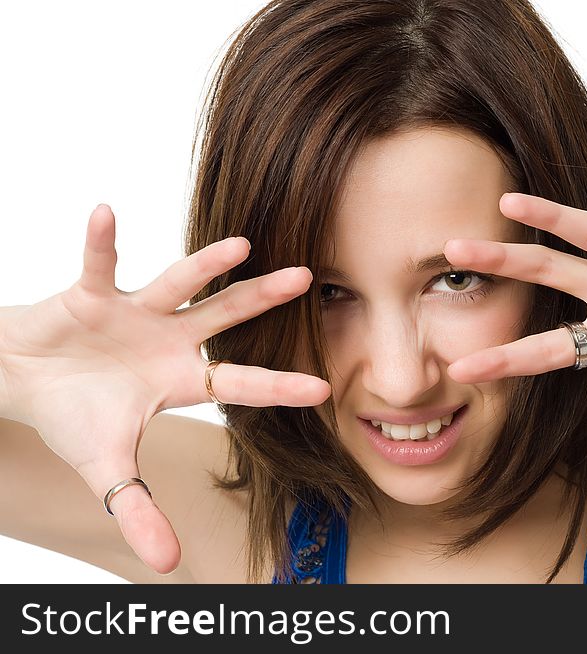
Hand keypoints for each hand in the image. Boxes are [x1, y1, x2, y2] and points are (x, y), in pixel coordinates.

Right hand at [0, 204, 330, 573]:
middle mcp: (170, 339)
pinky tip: (106, 212)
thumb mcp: (108, 470)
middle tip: (306, 277)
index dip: (279, 385)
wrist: (26, 381)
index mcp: (182, 380)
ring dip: (207, 264)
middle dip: (263, 299)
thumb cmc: (76, 417)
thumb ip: (139, 511)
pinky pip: (99, 264)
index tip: (324, 386)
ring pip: (179, 282)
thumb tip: (169, 565)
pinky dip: (102, 242)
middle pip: (226, 317)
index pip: (240, 382)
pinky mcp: (93, 293)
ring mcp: (136, 312)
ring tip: (241, 244)